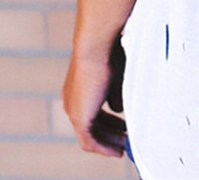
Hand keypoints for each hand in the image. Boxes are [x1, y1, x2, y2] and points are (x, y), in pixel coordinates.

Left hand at [63, 34, 126, 156]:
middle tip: (126, 137)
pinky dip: (104, 148)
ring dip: (108, 143)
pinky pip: (90, 141)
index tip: (122, 124)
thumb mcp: (113, 73)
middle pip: (92, 125)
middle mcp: (72, 101)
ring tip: (123, 147)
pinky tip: (117, 151)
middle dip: (110, 133)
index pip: (93, 110)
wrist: (95, 46)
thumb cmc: (107, 51)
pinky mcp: (79, 118)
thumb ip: (114, 93)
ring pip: (91, 135)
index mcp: (78, 88)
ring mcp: (73, 110)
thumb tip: (117, 108)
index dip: (108, 120)